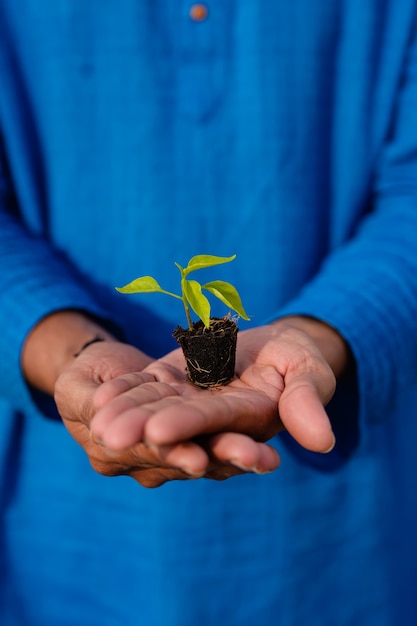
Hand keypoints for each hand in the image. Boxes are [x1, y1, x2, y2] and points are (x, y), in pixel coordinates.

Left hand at [91, 317, 346, 482]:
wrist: (271, 346)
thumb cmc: (298, 358)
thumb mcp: (309, 371)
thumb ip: (309, 402)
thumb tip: (323, 444)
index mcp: (248, 419)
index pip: (215, 423)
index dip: (188, 426)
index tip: (159, 430)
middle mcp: (213, 419)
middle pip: (175, 425)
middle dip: (143, 431)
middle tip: (109, 437)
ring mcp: (188, 401)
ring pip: (153, 409)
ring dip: (125, 416)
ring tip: (95, 422)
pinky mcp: (171, 382)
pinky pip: (145, 387)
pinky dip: (124, 391)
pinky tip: (98, 398)